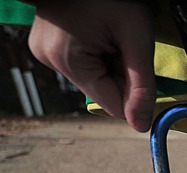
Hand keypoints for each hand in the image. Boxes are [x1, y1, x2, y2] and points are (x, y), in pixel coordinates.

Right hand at [29, 0, 155, 131]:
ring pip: (93, 79)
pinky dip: (98, 54)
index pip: (111, 104)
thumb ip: (141, 85)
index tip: (142, 68)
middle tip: (123, 41)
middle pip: (102, 91)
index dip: (134, 92)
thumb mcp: (136, 37)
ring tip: (110, 33)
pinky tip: (100, 32)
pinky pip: (83, 64)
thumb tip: (141, 127)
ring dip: (110, 63)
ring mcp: (44, 51)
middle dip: (121, 73)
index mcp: (65, 59)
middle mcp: (48, 59)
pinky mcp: (47, 44)